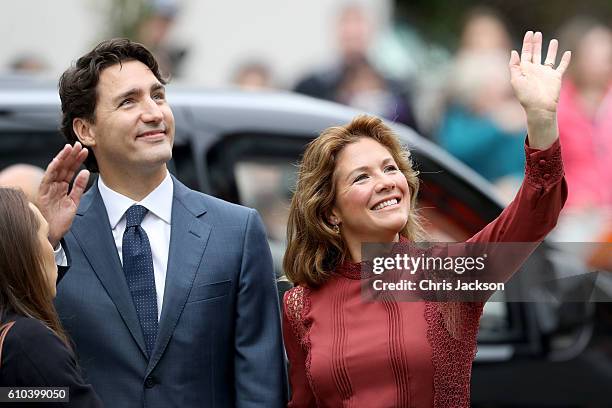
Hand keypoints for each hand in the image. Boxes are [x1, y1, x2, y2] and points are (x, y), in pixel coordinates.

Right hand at [38, 142, 89, 246]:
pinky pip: (48, 177)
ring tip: (70, 147)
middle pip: (64, 167)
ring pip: (56, 169)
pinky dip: (53, 168)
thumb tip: (85, 172)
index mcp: (62, 187)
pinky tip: (59, 160)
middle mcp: (55, 185)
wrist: (54, 232)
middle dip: (71, 155)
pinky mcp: (43, 192)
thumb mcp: (75, 201)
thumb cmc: (62, 219)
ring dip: (63, 158)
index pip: (70, 170)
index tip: (85, 151)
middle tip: (79, 144)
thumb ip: (79, 187)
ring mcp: (49, 188)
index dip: (77, 160)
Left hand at [509, 31, 571, 148]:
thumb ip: (514, 66)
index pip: (526, 53)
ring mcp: (546, 73)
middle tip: (536, 33)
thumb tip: (514, 51)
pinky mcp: (556, 77)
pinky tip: (567, 52)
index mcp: (525, 70)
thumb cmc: (526, 95)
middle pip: (536, 53)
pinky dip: (565, 60)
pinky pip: (562, 66)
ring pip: (550, 58)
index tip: (529, 33)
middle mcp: (536, 70)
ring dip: (551, 49)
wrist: (539, 107)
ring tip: (553, 40)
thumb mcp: (516, 80)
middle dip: (536, 43)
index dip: (527, 43)